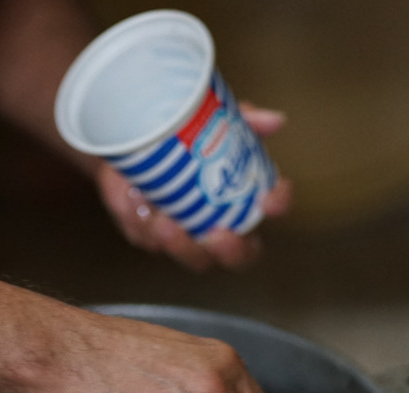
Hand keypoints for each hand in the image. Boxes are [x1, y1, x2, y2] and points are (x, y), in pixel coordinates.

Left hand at [96, 104, 292, 271]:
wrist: (130, 135)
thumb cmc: (181, 133)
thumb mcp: (211, 119)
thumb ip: (243, 120)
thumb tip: (275, 121)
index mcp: (243, 196)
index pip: (273, 208)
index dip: (278, 205)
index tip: (269, 199)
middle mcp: (220, 224)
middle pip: (241, 255)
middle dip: (232, 250)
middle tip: (219, 235)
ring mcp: (186, 235)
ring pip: (194, 257)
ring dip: (182, 245)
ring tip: (164, 222)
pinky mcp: (150, 235)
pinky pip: (149, 239)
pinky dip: (143, 223)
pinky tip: (135, 202)